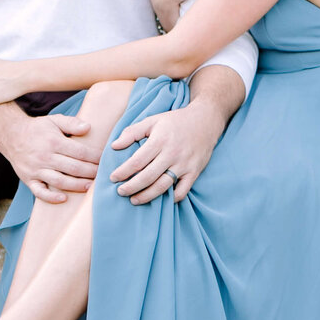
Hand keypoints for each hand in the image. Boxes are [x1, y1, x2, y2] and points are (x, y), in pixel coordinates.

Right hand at [0, 102, 98, 203]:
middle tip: (103, 175)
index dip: (94, 157)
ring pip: (59, 181)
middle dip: (90, 172)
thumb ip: (71, 123)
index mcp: (54, 141)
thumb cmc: (37, 128)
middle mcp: (45, 156)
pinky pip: (39, 191)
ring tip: (90, 187)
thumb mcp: (54, 120)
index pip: (80, 152)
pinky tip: (63, 199)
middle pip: (73, 168)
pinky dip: (50, 197)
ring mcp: (36, 169)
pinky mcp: (28, 179)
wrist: (11, 135)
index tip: (105, 160)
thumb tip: (88, 127)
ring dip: (76, 186)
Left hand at [109, 98, 224, 204]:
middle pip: (147, 177)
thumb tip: (114, 146)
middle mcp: (172, 154)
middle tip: (120, 192)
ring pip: (163, 186)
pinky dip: (172, 198)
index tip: (113, 178)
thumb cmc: (176, 121)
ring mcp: (184, 164)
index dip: (123, 172)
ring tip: (134, 200)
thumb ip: (132, 132)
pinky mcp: (194, 172)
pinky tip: (161, 200)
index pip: (137, 161)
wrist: (206, 120)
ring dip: (146, 196)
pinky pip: (182, 191)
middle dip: (131, 187)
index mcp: (160, 140)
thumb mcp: (153, 120)